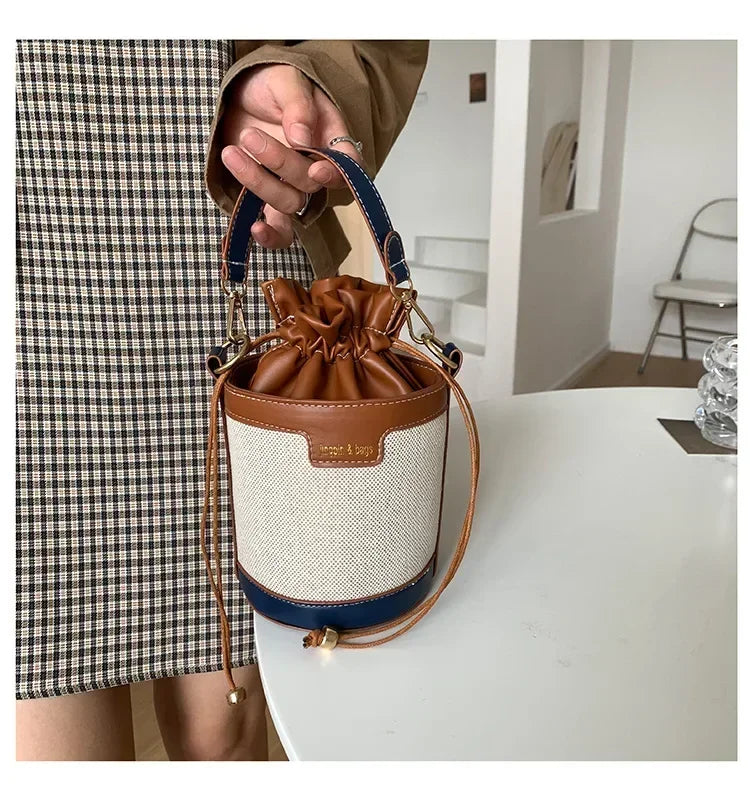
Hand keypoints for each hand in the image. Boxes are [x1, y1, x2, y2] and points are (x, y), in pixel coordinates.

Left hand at [221, 64, 361, 248]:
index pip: (349, 165)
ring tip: (232, 153)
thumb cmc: (271, 86)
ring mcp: (294, 187)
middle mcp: (317, 167)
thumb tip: (301, 136)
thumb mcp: (285, 80)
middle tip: (251, 136)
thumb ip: (297, 104)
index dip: (338, 173)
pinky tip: (254, 228)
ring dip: (259, 182)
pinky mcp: (271, 200)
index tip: (316, 168)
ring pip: (289, 203)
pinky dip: (270, 235)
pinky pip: (279, 229)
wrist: (241, 96)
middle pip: (310, 183)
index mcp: (331, 137)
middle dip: (279, 163)